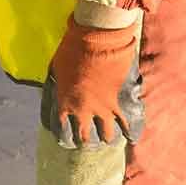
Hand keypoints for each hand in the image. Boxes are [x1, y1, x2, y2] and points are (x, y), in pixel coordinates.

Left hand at [44, 18, 143, 147]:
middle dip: (84, 138)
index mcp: (63, 102)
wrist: (96, 43)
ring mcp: (100, 108)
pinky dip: (127, 128)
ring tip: (107, 140)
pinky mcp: (115, 102)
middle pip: (83, 133)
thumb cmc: (71, 51)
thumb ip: (57, 82)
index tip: (67, 138)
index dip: (64, 134)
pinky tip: (130, 137)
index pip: (61, 126)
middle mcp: (81, 110)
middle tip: (86, 141)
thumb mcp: (56, 67)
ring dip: (105, 136)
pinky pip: (122, 119)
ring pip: (105, 131)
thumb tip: (57, 86)